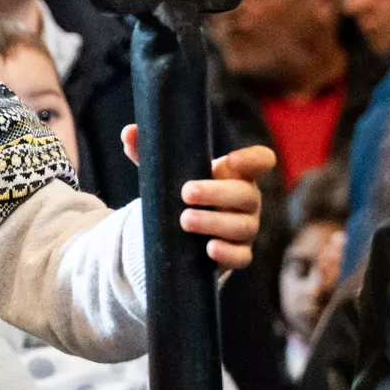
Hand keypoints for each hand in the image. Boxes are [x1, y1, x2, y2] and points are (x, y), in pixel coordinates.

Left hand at [122, 130, 275, 272]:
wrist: (180, 232)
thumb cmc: (180, 193)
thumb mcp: (166, 171)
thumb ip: (149, 150)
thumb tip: (128, 133)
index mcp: (236, 174)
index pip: (260, 161)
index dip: (254, 159)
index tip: (231, 160)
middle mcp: (248, 200)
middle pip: (245, 194)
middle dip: (216, 193)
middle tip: (186, 192)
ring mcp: (246, 228)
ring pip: (242, 226)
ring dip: (214, 223)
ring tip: (184, 220)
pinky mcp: (238, 253)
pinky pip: (242, 256)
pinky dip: (228, 254)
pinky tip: (210, 249)